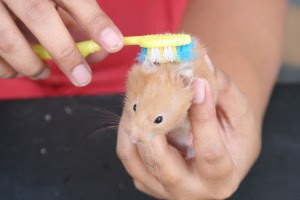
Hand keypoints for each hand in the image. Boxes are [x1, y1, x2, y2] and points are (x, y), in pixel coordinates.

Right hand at [0, 0, 122, 85]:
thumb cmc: (34, 1)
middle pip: (39, 15)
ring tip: (44, 72)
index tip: (114, 44)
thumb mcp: (59, 2)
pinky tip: (18, 68)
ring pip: (8, 39)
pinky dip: (8, 69)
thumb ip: (79, 20)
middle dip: (65, 52)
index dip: (94, 21)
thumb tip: (102, 50)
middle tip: (83, 78)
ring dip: (31, 65)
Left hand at [117, 67, 261, 198]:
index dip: (203, 118)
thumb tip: (202, 67)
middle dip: (153, 125)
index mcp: (221, 180)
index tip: (198, 83)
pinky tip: (136, 108)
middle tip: (154, 91)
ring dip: (133, 123)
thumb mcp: (240, 115)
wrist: (220, 152)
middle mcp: (190, 191)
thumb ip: (224, 92)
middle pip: (161, 165)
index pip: (210, 153)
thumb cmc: (233, 134)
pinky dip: (127, 129)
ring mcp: (162, 188)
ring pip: (135, 159)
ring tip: (140, 95)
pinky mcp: (145, 179)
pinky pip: (128, 155)